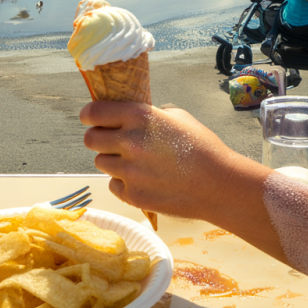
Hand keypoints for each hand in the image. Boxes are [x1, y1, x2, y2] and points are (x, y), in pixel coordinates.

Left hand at [80, 102, 243, 218]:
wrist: (219, 185)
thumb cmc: (203, 148)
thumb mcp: (179, 117)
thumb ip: (150, 114)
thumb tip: (132, 116)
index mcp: (139, 117)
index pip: (93, 112)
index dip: (89, 115)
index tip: (90, 118)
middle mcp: (129, 142)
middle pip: (90, 139)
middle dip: (98, 139)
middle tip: (111, 142)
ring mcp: (129, 171)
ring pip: (100, 162)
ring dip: (112, 161)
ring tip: (135, 163)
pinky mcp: (132, 195)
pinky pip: (113, 184)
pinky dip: (123, 183)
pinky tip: (143, 180)